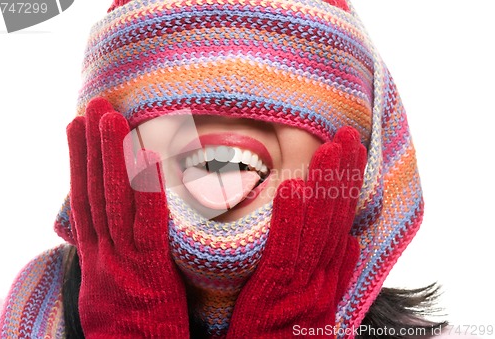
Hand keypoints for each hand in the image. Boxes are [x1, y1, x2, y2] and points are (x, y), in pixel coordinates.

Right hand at [67, 97, 188, 337]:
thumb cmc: (125, 330)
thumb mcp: (107, 291)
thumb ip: (109, 260)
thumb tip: (108, 239)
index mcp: (96, 256)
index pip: (84, 199)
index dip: (78, 162)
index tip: (75, 128)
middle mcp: (104, 252)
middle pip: (95, 191)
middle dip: (91, 146)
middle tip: (92, 106)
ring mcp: (123, 259)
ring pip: (114, 200)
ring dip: (111, 156)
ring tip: (110, 117)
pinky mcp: (148, 269)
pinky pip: (147, 224)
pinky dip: (145, 189)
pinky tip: (146, 157)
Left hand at [226, 127, 365, 337]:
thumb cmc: (288, 334)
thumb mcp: (317, 301)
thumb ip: (335, 272)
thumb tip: (351, 243)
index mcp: (331, 274)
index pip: (343, 219)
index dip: (349, 183)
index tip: (352, 148)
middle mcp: (325, 276)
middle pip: (337, 217)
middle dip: (344, 173)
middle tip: (347, 134)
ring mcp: (308, 285)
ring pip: (320, 228)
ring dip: (325, 186)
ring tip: (328, 148)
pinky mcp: (281, 295)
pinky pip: (287, 251)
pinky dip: (293, 219)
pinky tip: (293, 188)